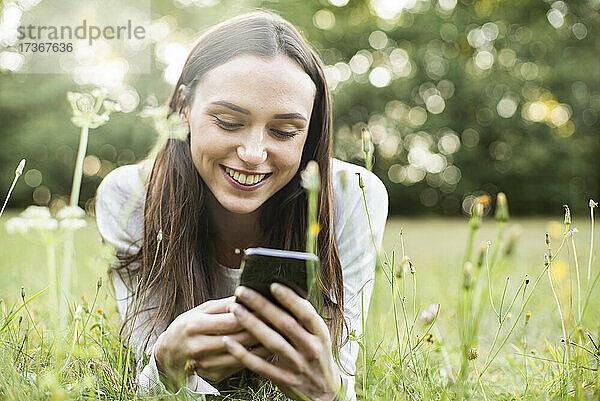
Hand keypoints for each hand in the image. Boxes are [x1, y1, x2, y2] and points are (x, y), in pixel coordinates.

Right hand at [153, 296, 272, 388]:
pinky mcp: (214, 375)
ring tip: (280, 334)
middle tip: (281, 320)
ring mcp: (206, 364)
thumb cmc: (189, 325)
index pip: (231, 321)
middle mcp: (200, 347)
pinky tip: (268, 348)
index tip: (269, 307)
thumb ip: (225, 304)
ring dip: (263, 345)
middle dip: (262, 328)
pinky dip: (255, 357)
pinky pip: (240, 365)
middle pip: (239, 338)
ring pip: (243, 354)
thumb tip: (248, 295)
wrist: (169, 353)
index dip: (252, 314)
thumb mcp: (202, 310)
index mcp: (196, 326)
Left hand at [225, 284, 341, 400]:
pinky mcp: (284, 380)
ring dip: (251, 324)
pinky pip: (261, 366)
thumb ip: (303, 319)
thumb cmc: (317, 356)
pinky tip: (229, 342)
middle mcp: (310, 348)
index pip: (305, 313)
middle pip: (285, 324)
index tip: (272, 285)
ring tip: (234, 310)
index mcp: (320, 334)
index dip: (290, 299)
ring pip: (272, 342)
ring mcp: (297, 365)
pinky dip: (244, 354)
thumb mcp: (319, 336)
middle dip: (262, 305)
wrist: (324, 392)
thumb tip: (281, 293)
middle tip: (243, 291)